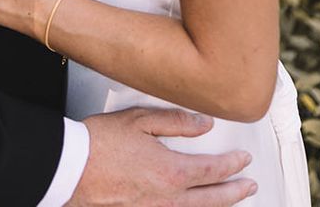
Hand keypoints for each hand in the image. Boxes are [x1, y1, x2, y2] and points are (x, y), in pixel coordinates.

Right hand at [68, 108, 257, 205]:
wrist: (69, 169)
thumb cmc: (100, 143)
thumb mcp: (140, 120)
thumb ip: (176, 122)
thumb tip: (203, 124)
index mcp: (171, 172)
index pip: (213, 170)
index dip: (233, 165)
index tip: (244, 159)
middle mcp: (168, 198)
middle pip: (212, 199)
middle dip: (234, 191)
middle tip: (249, 186)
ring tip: (229, 201)